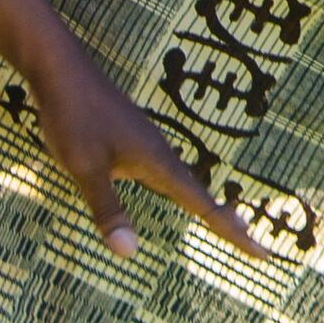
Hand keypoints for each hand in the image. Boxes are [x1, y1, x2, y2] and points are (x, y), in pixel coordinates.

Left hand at [0, 0, 272, 262]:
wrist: (60, 68)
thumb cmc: (73, 116)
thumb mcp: (85, 168)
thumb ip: (108, 209)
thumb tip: (130, 254)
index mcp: (157, 161)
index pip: (203, 205)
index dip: (232, 231)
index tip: (263, 252)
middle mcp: (159, 153)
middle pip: (201, 195)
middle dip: (228, 221)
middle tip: (255, 245)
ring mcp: (146, 143)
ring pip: (185, 182)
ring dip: (207, 206)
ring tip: (228, 223)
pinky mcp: (131, 139)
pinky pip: (167, 172)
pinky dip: (184, 191)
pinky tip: (177, 190)